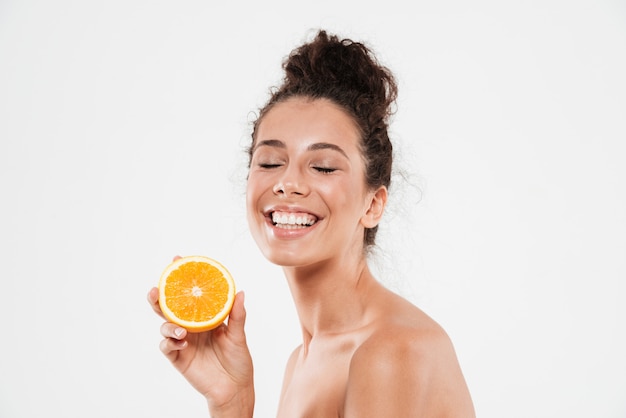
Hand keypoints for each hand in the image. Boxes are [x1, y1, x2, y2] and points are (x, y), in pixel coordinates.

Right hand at [147, 265, 253, 414]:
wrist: (235, 388)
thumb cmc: (238, 361)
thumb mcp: (239, 336)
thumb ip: (238, 315)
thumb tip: (240, 291)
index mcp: (204, 317)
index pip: (189, 294)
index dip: (181, 277)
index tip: (177, 260)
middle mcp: (191, 326)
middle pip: (169, 307)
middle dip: (159, 296)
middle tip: (156, 289)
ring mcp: (183, 342)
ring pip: (165, 326)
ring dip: (168, 324)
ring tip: (181, 329)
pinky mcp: (178, 358)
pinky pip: (167, 346)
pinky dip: (171, 342)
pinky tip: (181, 342)